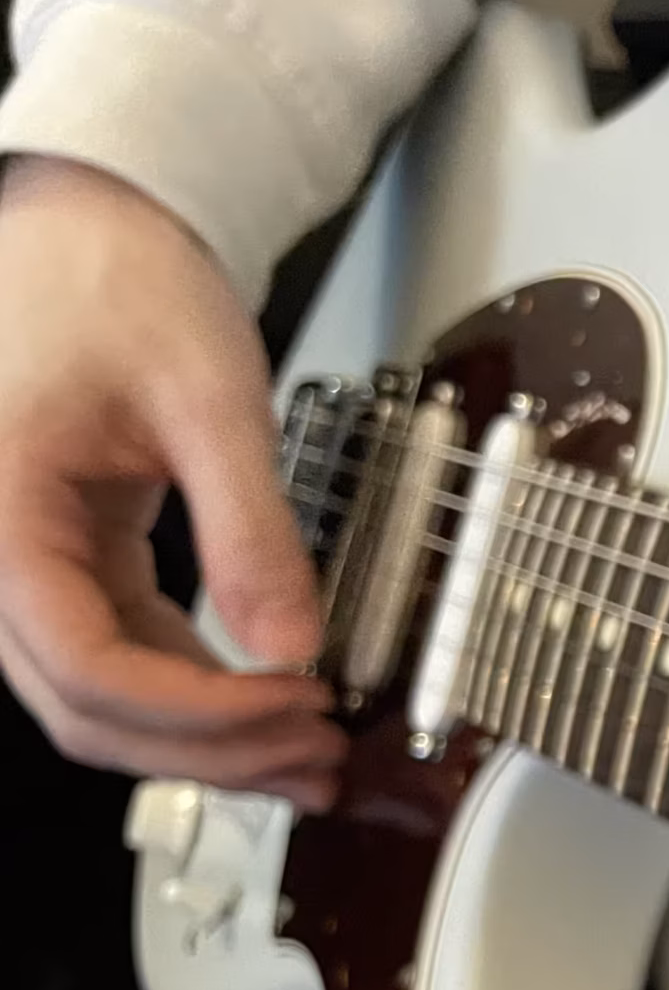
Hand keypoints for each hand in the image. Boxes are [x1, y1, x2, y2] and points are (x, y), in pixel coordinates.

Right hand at [0, 156, 338, 808]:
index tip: (299, 705)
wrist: (85, 227)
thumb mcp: (207, 398)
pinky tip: (270, 706)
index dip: (201, 711)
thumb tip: (294, 645)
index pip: (88, 666)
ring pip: (100, 700)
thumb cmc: (117, 281)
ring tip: (311, 756)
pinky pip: (121, 655)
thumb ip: (251, 528)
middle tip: (319, 761)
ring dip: (206, 742)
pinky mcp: (70, 562)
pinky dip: (197, 694)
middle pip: (86, 709)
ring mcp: (26, 565)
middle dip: (210, 753)